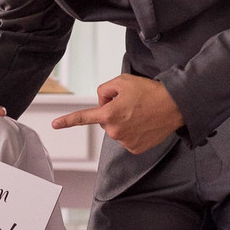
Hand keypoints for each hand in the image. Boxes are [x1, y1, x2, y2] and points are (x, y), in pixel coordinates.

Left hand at [52, 74, 183, 154]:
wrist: (174, 106)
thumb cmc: (149, 92)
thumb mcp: (122, 81)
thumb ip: (104, 89)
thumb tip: (102, 102)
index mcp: (109, 114)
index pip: (83, 117)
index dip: (67, 121)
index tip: (54, 125)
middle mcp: (114, 131)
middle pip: (104, 119)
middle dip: (112, 111)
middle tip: (130, 103)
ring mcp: (125, 141)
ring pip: (116, 129)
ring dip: (123, 121)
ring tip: (140, 112)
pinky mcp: (135, 148)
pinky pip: (126, 138)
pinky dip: (132, 131)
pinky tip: (143, 123)